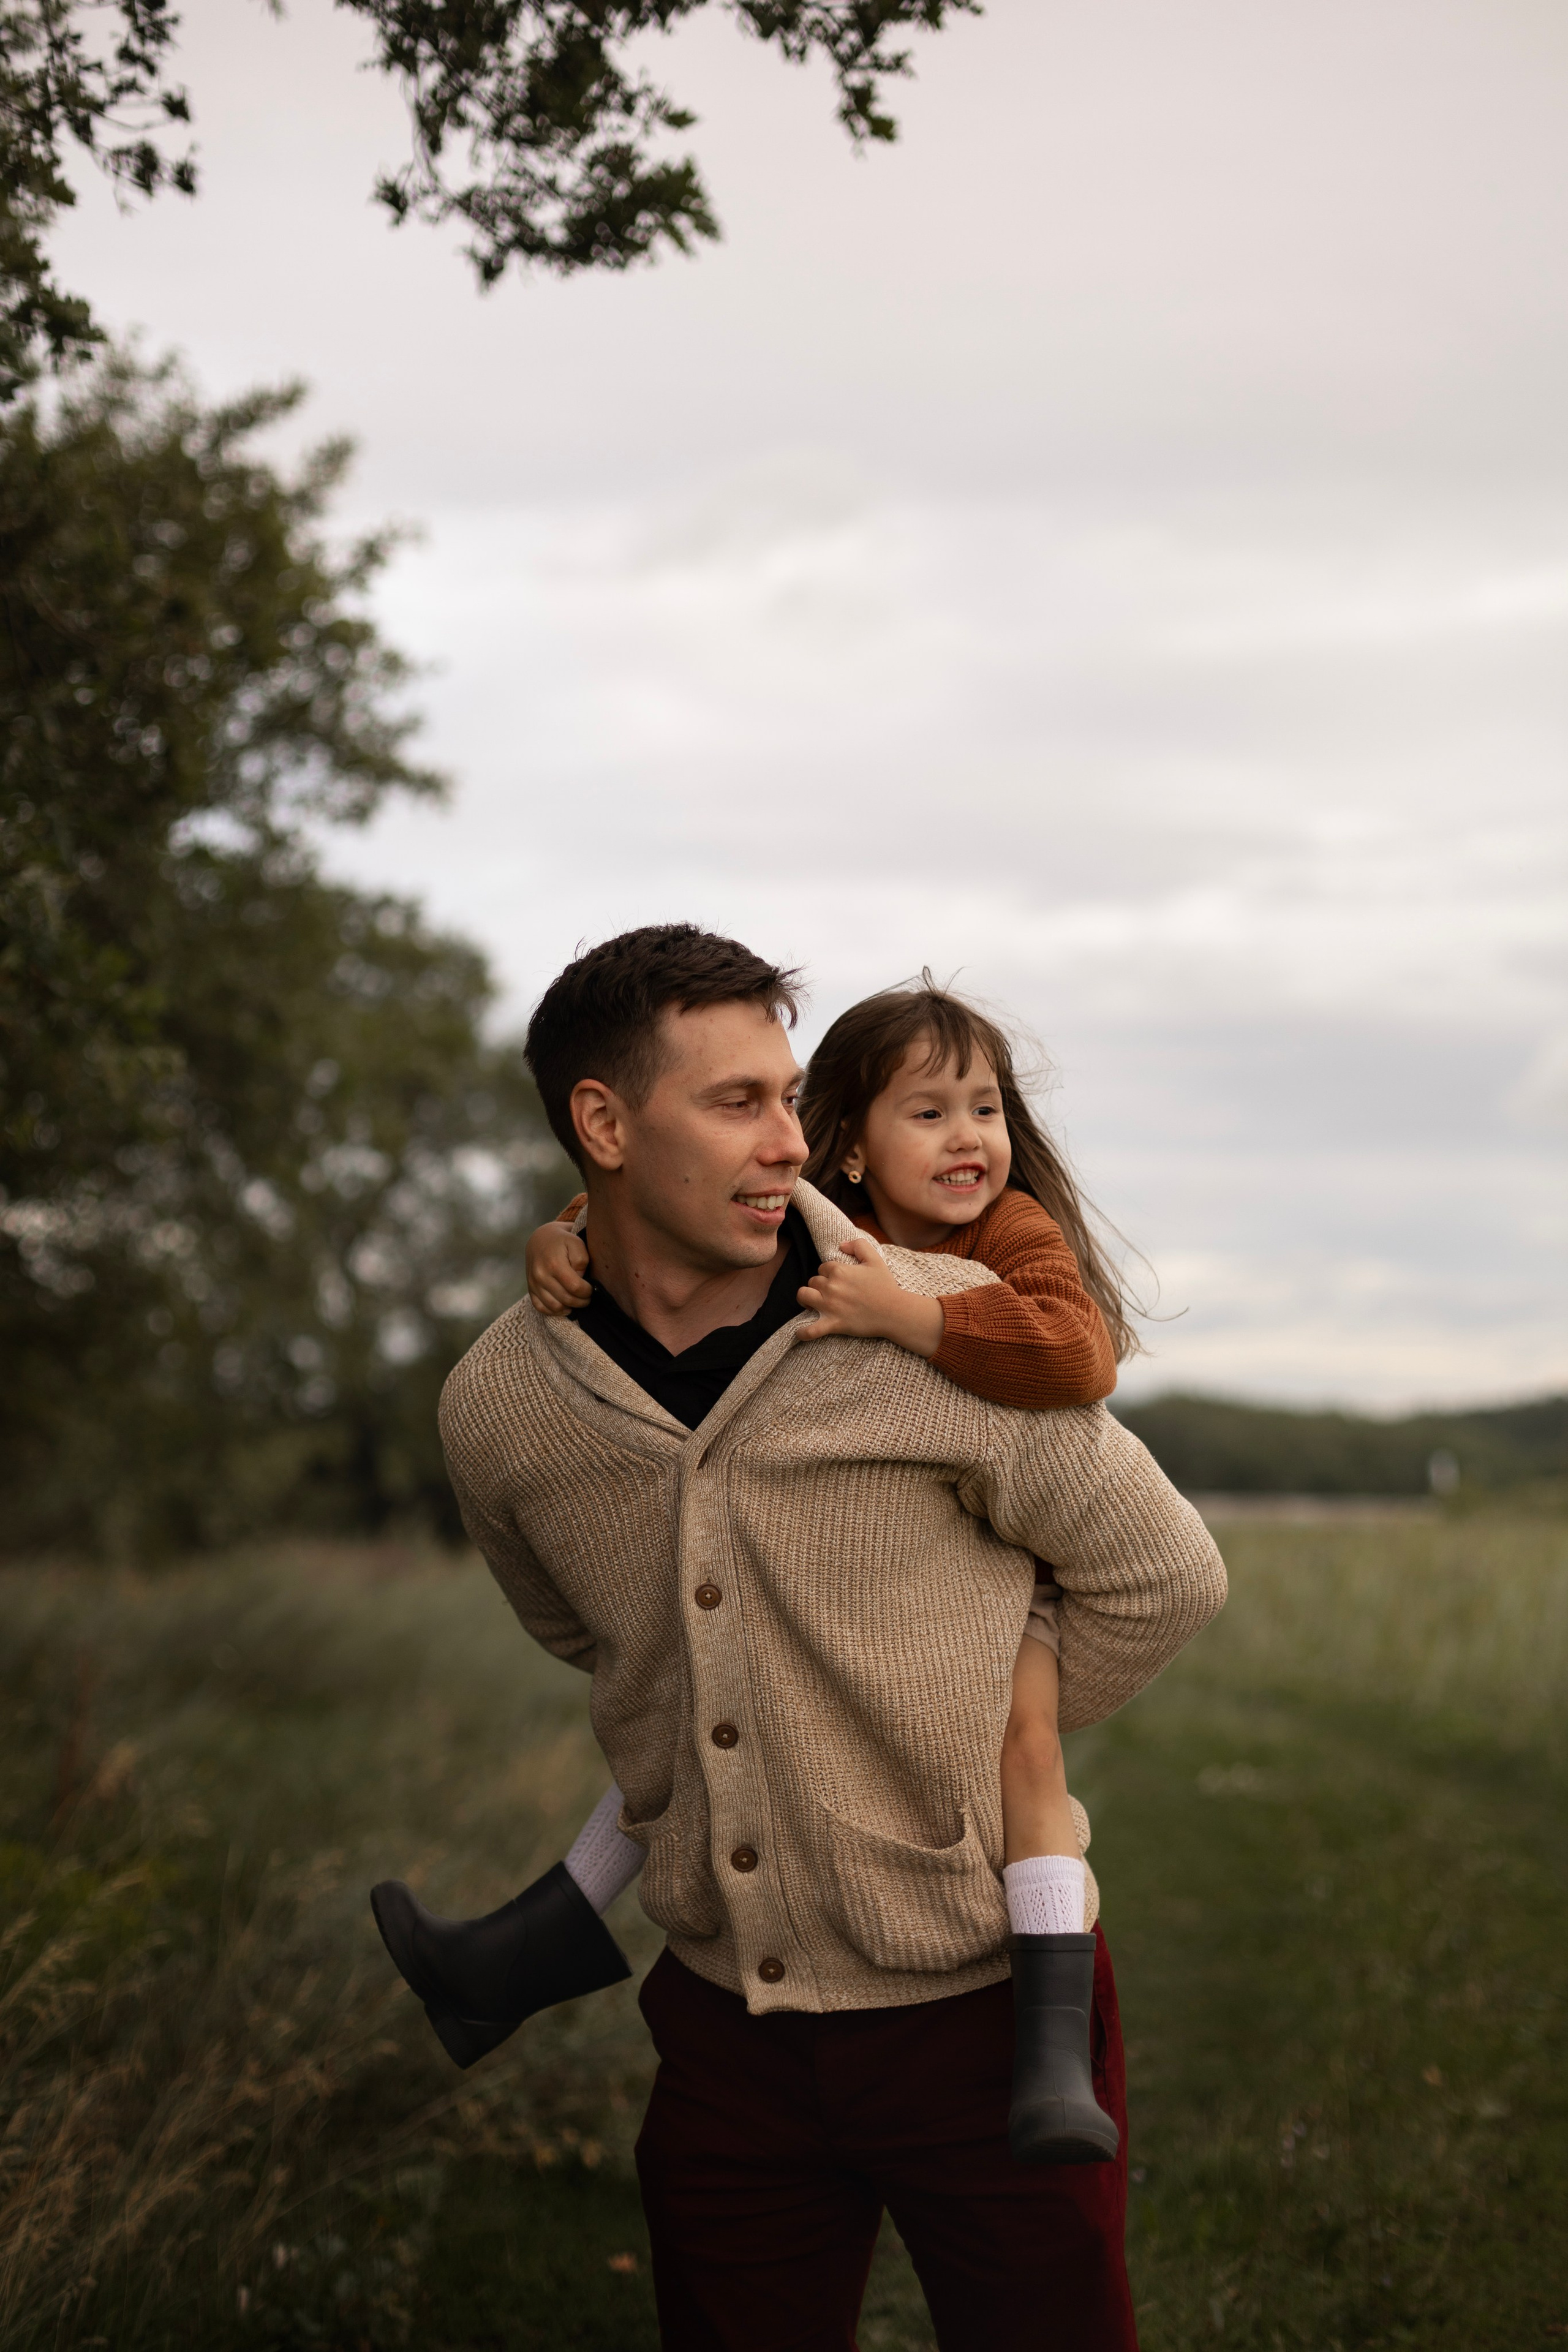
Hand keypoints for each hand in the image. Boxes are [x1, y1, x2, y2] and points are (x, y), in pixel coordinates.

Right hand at [526, 1217, 591, 1315]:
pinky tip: (564, 1307)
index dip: (587, 1292)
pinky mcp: (530, 1289)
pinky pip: (540, 1308)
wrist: (540, 1239)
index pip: (575, 1287)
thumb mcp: (576, 1243)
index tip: (591, 1289)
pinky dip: (554, 1311)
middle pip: (566, 1299)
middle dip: (581, 1302)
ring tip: (576, 1301)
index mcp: (554, 1264)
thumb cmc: (562, 1241)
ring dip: (569, 1308)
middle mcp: (541, 1275)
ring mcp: (534, 1283)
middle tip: (587, 1297)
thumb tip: (580, 1279)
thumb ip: (581, 1260)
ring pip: (554, 1307)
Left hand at [796, 1233, 944, 1357]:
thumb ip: (858, 1245)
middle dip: (818, 1285)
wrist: (895, 1312)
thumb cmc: (886, 1286)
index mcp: (840, 1270)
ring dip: (805, 1299)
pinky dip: (803, 1332)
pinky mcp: (833, 1324)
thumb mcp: (875, 1259)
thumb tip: (842, 1244)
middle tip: (829, 1292)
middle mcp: (831, 1287)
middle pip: (812, 1281)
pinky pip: (810, 1330)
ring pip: (803, 1296)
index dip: (828, 1273)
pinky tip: (801, 1332)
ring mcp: (830, 1306)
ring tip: (812, 1303)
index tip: (838, 1280)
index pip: (823, 1267)